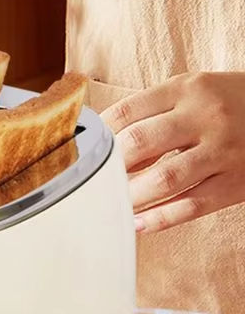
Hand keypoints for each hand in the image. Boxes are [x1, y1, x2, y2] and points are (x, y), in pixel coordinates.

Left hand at [101, 72, 244, 232]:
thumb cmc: (230, 103)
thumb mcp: (195, 90)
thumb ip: (152, 109)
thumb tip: (99, 138)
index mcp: (188, 89)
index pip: (126, 112)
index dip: (98, 135)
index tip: (83, 152)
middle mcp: (206, 117)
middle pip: (139, 144)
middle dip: (109, 167)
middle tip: (91, 182)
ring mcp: (224, 151)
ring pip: (163, 179)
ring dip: (129, 197)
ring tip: (110, 204)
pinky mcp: (238, 183)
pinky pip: (191, 206)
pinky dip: (159, 219)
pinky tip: (137, 224)